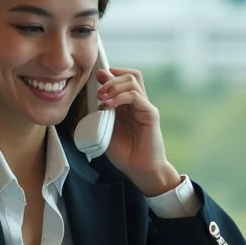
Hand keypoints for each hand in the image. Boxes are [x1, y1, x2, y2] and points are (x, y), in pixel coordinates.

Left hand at [94, 67, 181, 196]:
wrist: (141, 170)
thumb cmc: (125, 153)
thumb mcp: (106, 129)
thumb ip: (102, 112)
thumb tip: (94, 97)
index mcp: (128, 105)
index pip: (124, 78)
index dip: (110, 74)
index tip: (96, 77)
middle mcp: (138, 103)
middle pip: (129, 75)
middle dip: (110, 78)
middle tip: (98, 92)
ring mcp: (145, 107)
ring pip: (132, 80)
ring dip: (113, 86)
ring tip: (102, 98)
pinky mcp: (151, 114)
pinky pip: (136, 96)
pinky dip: (120, 97)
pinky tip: (109, 105)